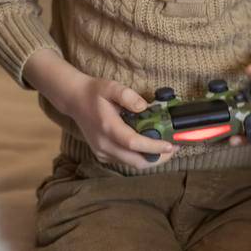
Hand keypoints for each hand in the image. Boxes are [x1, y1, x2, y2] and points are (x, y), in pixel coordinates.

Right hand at [24, 50, 176, 168]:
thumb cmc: (94, 92)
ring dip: (151, 159)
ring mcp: (102, 152)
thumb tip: (144, 107)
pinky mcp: (102, 155)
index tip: (171, 145)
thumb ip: (128, 96)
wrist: (75, 100)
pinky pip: (125, 162)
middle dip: (158, 158)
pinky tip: (149, 147)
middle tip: (174, 148)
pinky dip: (139, 157)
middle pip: (135, 161)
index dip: (154, 147)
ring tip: (166, 148)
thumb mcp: (111, 87)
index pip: (134, 143)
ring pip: (132, 164)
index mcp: (107, 127)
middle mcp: (104, 144)